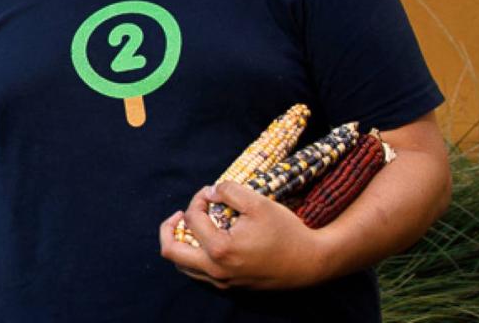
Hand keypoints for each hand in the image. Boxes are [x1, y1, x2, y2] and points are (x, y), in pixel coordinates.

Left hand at [158, 182, 329, 289]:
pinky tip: (208, 240)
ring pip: (183, 265)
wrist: (310, 262)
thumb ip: (228, 191)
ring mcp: (221, 282)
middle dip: (169, 227)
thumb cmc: (285, 231)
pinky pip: (199, 273)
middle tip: (179, 214)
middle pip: (171, 251)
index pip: (191, 219)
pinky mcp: (230, 286)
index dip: (197, 200)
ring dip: (180, 243)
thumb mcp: (258, 202)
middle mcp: (215, 270)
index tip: (211, 193)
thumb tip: (209, 193)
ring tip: (192, 226)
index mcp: (219, 250)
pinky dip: (194, 255)